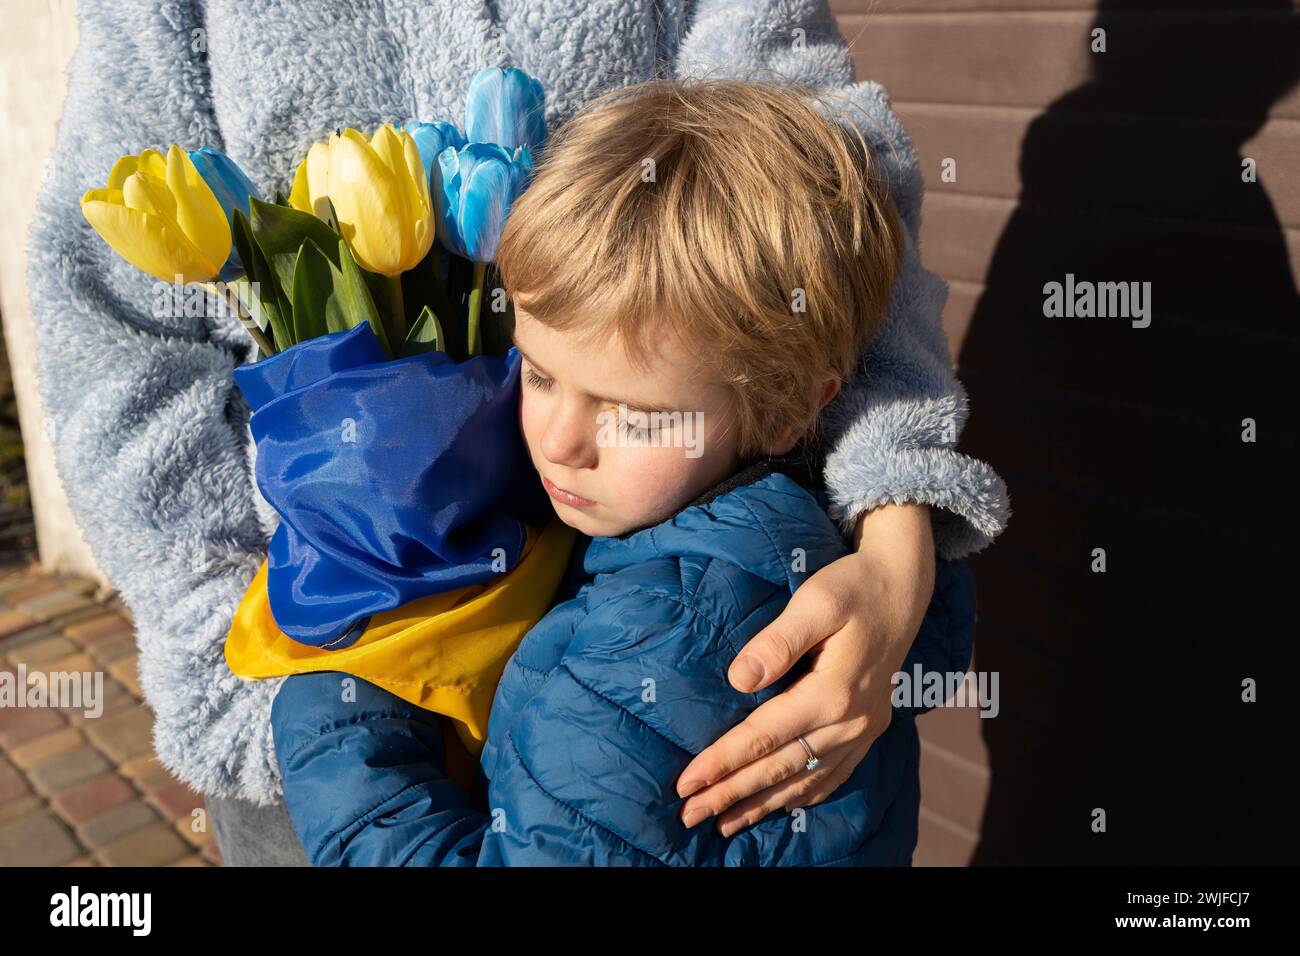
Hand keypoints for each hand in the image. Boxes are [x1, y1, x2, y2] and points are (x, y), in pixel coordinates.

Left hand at [675, 502, 934, 836]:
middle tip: (688, 816)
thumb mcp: (815, 601)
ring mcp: (863, 730)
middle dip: (731, 795)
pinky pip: (833, 775)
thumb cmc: (853, 587)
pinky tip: (781, 806)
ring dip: (763, 804)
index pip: (762, 736)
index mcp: (832, 692)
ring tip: (724, 823)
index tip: (685, 783)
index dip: (721, 762)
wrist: (902, 587)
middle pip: (779, 768)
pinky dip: (803, 796)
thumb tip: (739, 680)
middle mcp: (850, 722)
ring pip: (805, 779)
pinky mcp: (869, 728)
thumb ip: (777, 642)